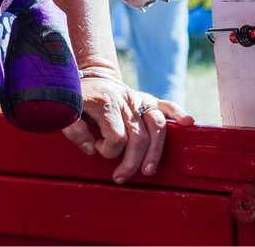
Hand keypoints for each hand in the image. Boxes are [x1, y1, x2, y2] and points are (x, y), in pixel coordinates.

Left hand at [63, 75, 193, 183]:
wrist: (89, 78)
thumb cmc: (78, 100)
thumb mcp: (67, 112)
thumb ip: (73, 130)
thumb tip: (91, 149)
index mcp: (104, 104)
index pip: (116, 137)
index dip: (108, 150)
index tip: (97, 148)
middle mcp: (125, 101)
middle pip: (139, 137)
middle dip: (131, 162)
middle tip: (121, 176)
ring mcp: (138, 99)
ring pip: (156, 127)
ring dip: (155, 152)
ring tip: (148, 171)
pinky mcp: (147, 98)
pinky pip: (166, 105)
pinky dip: (178, 113)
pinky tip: (188, 123)